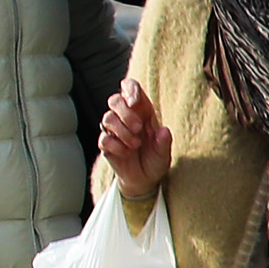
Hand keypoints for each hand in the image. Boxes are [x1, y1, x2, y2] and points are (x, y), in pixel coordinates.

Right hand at [99, 75, 173, 200]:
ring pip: (107, 117)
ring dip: (122, 131)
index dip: (130, 89)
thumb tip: (163, 131)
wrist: (144, 179)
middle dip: (125, 113)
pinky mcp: (106, 144)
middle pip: (114, 100)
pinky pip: (104, 138)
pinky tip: (126, 153)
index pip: (130, 88)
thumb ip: (164, 142)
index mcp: (142, 110)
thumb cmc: (155, 159)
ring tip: (135, 144)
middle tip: (138, 128)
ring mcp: (114, 130)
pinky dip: (116, 146)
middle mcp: (126, 117)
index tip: (134, 101)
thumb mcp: (165, 153)